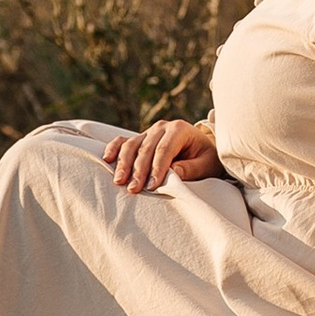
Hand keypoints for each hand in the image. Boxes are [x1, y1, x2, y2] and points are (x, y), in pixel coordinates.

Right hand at [102, 117, 220, 193]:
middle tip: (133, 189)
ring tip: (119, 181)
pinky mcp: (140, 138)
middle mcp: (162, 127)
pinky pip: (123, 141)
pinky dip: (114, 148)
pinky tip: (107, 159)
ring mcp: (149, 131)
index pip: (164, 150)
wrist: (201, 149)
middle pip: (146, 148)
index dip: (157, 168)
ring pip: (132, 145)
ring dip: (124, 163)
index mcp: (180, 129)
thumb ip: (192, 168)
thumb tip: (173, 172)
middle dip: (138, 170)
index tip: (152, 186)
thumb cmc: (205, 158)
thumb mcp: (207, 164)